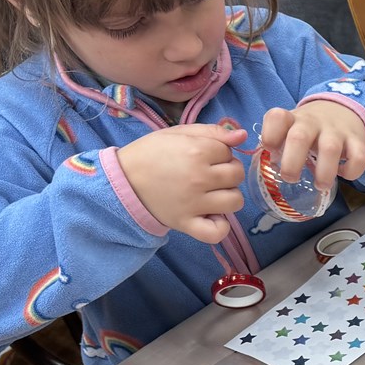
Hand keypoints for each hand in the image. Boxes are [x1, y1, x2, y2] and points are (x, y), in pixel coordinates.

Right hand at [115, 123, 247, 242]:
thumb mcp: (178, 133)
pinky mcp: (187, 224)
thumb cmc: (151, 154)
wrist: (121, 180)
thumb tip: (243, 135)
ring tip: (210, 193)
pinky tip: (211, 216)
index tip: (204, 156)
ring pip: (235, 201)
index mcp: (197, 151)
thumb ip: (212, 132)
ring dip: (228, 196)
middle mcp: (199, 178)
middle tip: (208, 174)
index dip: (219, 153)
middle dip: (227, 172)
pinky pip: (217, 232)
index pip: (229, 152)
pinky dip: (219, 227)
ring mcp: (194, 203)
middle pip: (237, 176)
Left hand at [260, 98, 364, 182]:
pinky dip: (352, 171)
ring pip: (331, 149)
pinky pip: (359, 157)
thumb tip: (271, 167)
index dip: (270, 135)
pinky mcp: (357, 140)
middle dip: (292, 163)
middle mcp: (313, 122)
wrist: (341, 110)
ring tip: (320, 185)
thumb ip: (279, 144)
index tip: (270, 149)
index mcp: (292, 119)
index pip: (277, 118)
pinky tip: (344, 174)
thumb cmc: (309, 128)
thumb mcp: (290, 128)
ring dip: (324, 172)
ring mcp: (336, 131)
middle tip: (291, 178)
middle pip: (299, 137)